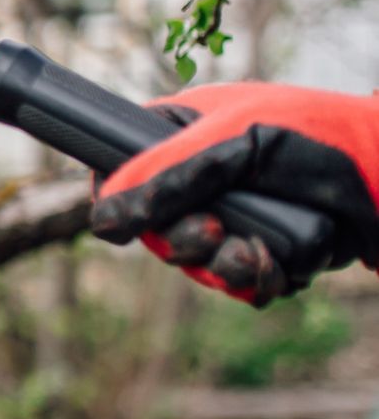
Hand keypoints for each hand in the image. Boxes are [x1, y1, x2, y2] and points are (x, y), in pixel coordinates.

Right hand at [92, 82, 378, 303]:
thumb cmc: (316, 139)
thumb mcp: (233, 147)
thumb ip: (166, 179)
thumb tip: (101, 219)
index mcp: (185, 135)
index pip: (122, 171)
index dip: (118, 202)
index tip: (125, 223)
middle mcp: (204, 178)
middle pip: (155, 230)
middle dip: (184, 243)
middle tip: (213, 232)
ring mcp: (235, 215)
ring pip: (197, 265)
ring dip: (224, 268)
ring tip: (257, 253)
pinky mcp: (266, 250)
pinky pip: (239, 283)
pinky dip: (257, 280)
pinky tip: (278, 264)